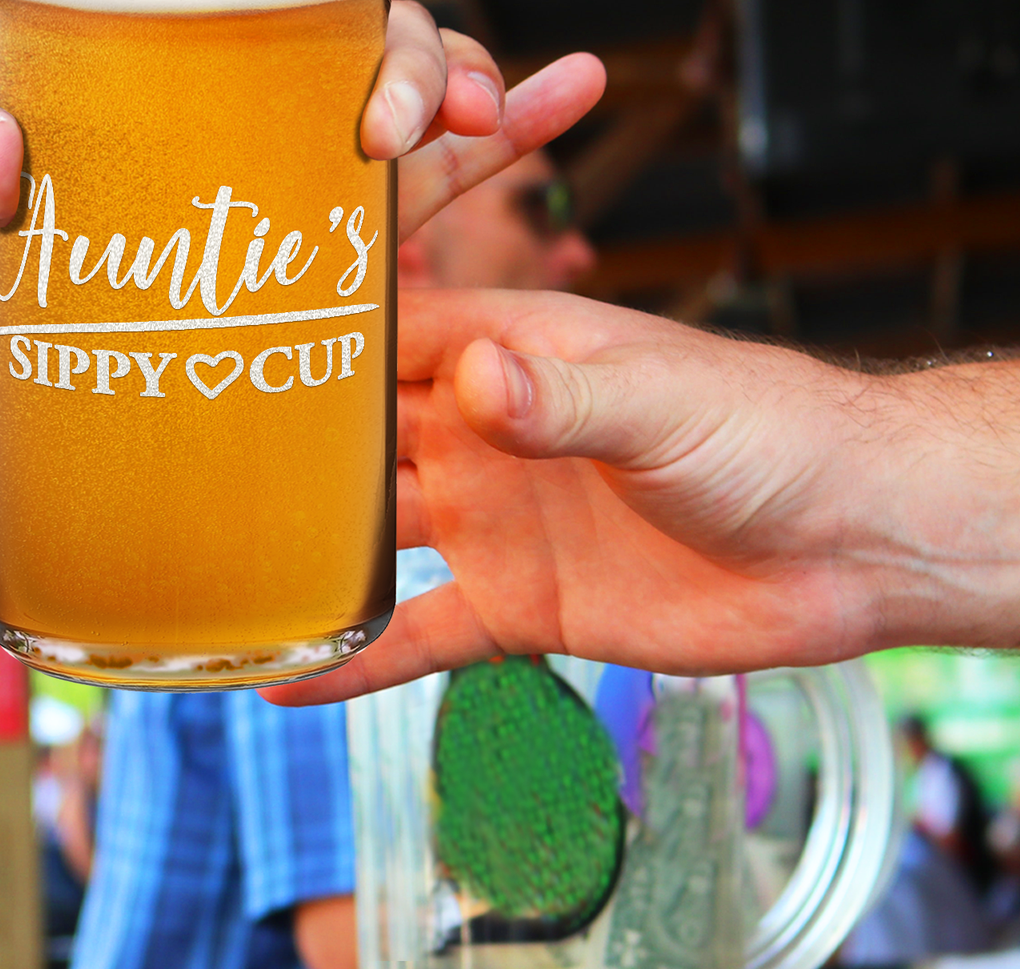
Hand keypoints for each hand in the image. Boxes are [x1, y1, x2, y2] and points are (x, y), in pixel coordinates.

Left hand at [0, 0, 604, 410]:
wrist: (41, 393)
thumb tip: (4, 150)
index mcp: (190, 70)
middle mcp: (268, 107)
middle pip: (376, 41)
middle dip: (418, 58)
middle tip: (401, 126)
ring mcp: (316, 174)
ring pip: (425, 106)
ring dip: (478, 96)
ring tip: (492, 122)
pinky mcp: (347, 246)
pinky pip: (447, 183)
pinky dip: (515, 139)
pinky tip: (572, 97)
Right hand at [265, 290, 1019, 704]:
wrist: (841, 539)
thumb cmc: (762, 431)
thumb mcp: (664, 401)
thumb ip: (567, 396)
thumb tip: (474, 379)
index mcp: (513, 357)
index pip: (390, 336)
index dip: (313, 339)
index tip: (221, 345)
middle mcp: (488, 434)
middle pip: (363, 437)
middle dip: (284, 450)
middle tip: (178, 468)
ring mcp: (498, 521)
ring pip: (379, 535)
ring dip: (307, 553)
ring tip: (209, 571)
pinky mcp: (522, 605)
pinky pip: (424, 634)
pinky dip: (362, 656)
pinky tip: (291, 683)